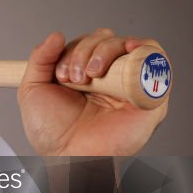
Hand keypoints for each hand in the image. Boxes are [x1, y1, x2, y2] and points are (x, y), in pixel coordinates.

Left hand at [18, 29, 167, 156]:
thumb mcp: (33, 89)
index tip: (61, 75)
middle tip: (75, 78)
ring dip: (108, 50)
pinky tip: (129, 51)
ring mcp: (131, 85)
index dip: (75, 49)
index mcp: (88, 73)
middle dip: (88, 50)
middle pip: (110, 40)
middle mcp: (112, 78)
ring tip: (92, 75)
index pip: (90, 42)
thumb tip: (56, 34)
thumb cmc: (53, 133)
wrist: (68, 158)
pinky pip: (158, 63)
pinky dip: (145, 50)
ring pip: (130, 46)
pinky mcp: (151, 96)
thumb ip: (40, 58)